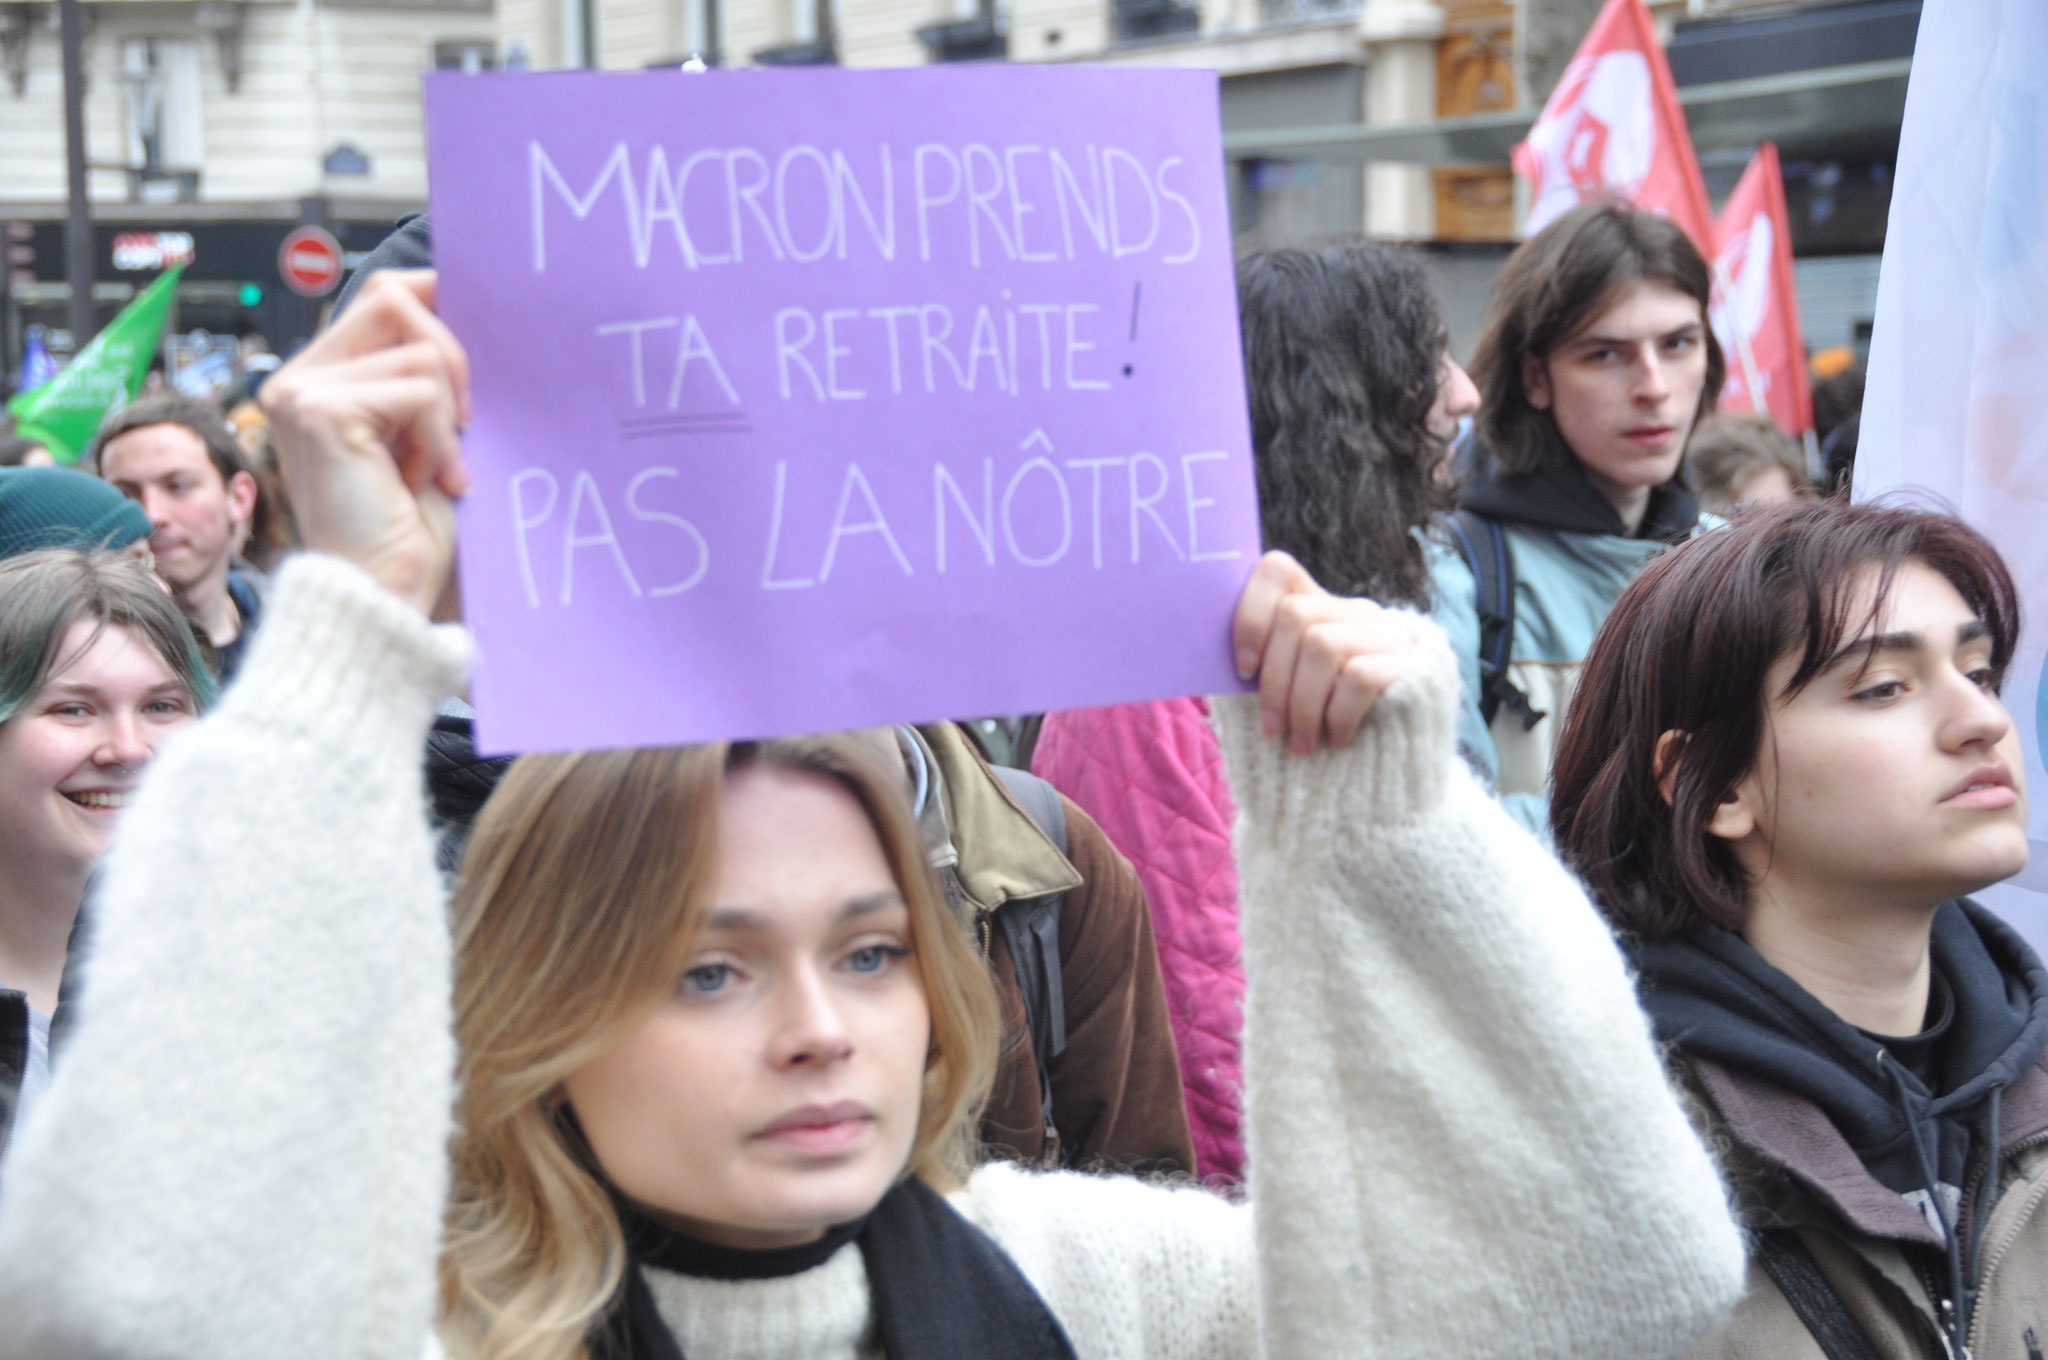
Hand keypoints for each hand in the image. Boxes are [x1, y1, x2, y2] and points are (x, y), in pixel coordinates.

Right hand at [260, 270, 471, 614]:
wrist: (385, 595)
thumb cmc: (410, 529)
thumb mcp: (425, 437)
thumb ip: (429, 380)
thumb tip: (473, 315)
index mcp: (320, 380)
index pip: (382, 297)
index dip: (437, 301)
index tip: (480, 340)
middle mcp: (298, 379)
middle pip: (393, 298)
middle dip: (452, 353)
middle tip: (467, 422)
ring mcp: (302, 392)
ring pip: (419, 350)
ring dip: (448, 415)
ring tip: (437, 468)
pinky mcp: (322, 411)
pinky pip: (420, 390)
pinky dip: (441, 437)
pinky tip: (429, 480)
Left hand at [1232, 551, 1425, 753]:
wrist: (1395, 762)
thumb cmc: (1323, 725)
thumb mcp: (1288, 688)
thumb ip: (1259, 665)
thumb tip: (1205, 658)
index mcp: (1318, 607)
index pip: (1278, 569)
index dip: (1251, 614)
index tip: (1243, 670)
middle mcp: (1354, 611)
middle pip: (1295, 615)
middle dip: (1274, 680)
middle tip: (1272, 728)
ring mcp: (1386, 634)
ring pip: (1323, 644)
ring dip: (1302, 703)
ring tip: (1299, 743)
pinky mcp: (1410, 664)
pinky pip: (1359, 676)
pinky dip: (1337, 715)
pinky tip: (1335, 741)